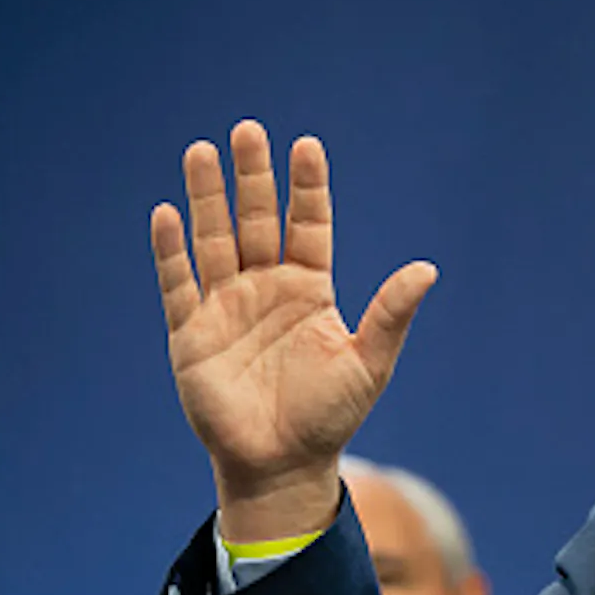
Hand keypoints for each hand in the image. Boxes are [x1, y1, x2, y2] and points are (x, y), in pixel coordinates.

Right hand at [151, 120, 436, 539]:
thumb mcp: (370, 362)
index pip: (308, 225)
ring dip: (207, 198)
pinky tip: (168, 212)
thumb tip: (427, 269)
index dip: (306, 187)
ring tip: (202, 150)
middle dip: (251, 177)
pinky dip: (172, 250)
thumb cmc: (330, 415)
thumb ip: (391, 314)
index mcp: (310, 290)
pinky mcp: (191, 334)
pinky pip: (179, 284)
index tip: (306, 144)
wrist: (283, 464)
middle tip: (248, 130)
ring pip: (214, 240)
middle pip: (255, 220)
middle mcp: (266, 289)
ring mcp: (226, 308)